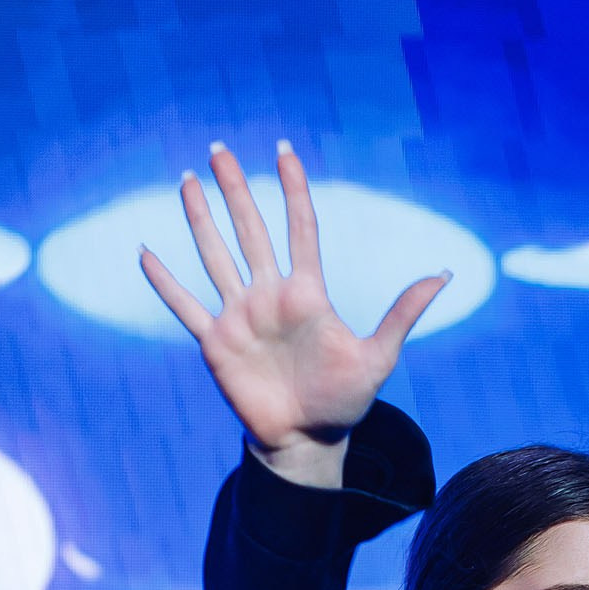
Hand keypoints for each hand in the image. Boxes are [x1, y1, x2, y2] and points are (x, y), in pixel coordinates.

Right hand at [138, 141, 449, 485]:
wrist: (308, 441)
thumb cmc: (344, 402)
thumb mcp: (378, 357)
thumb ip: (402, 314)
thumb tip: (442, 275)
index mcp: (306, 293)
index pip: (299, 228)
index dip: (293, 189)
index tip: (285, 151)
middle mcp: (269, 295)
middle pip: (249, 229)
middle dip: (235, 188)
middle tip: (220, 148)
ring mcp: (240, 316)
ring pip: (215, 255)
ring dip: (200, 218)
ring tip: (188, 180)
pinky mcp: (216, 343)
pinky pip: (186, 306)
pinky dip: (165, 283)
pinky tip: (146, 253)